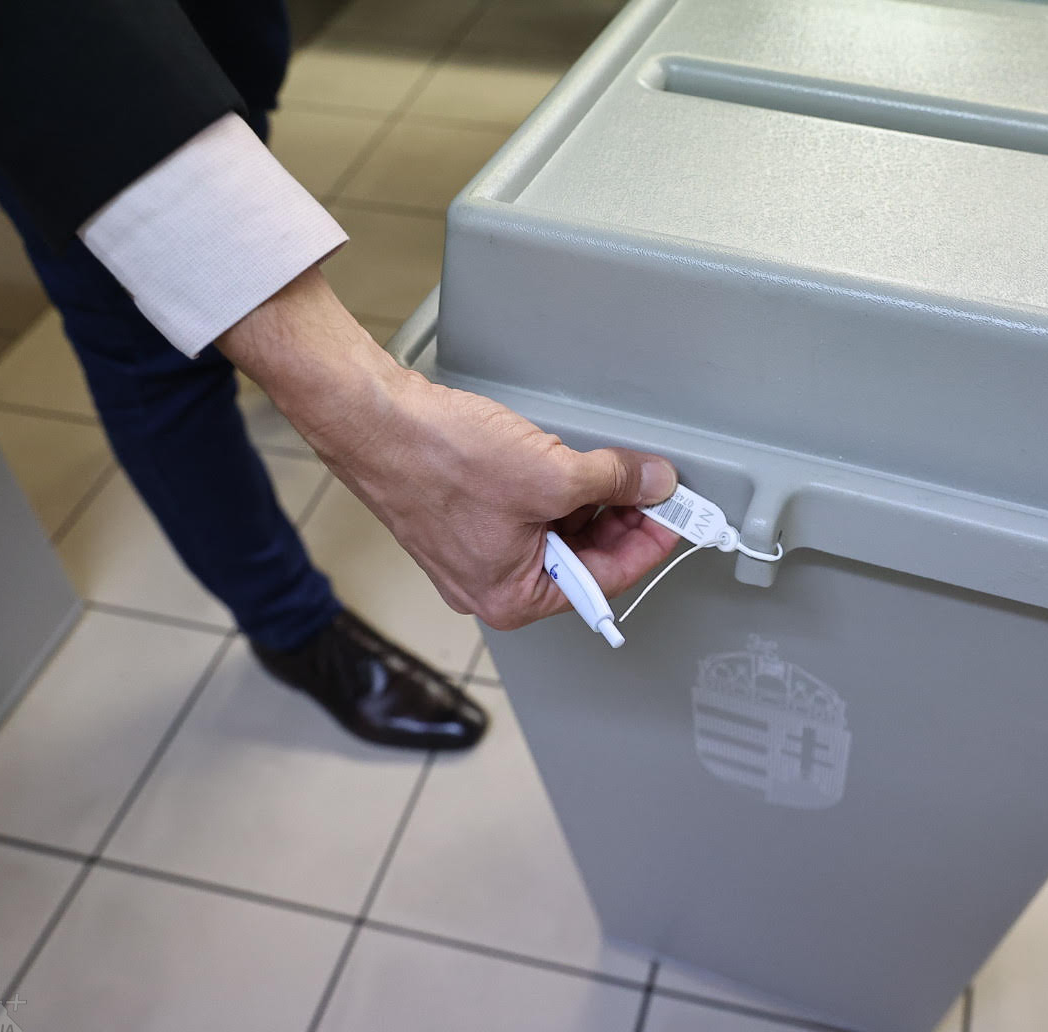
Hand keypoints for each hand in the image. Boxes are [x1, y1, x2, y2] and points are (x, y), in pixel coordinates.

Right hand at [218, 268, 680, 629]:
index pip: (606, 580)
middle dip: (620, 520)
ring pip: (554, 533)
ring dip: (588, 502)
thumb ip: (613, 483)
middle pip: (581, 559)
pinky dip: (553, 490)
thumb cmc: (436, 459)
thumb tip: (653, 484)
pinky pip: (526, 512)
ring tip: (609, 467)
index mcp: (512, 598)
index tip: (676, 517)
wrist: (371, 418)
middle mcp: (491, 585)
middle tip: (653, 487)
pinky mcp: (461, 516)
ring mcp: (474, 552)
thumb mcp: (550, 473)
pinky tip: (565, 459)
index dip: (650, 543)